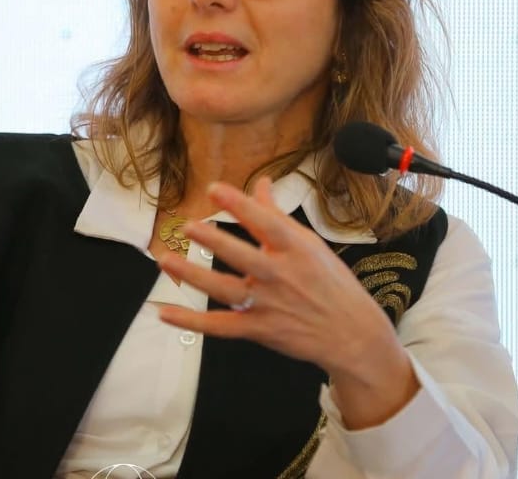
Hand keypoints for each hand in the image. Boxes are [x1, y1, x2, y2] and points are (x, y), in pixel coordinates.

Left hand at [156, 177, 418, 426]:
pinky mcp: (259, 329)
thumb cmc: (330, 283)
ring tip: (167, 260)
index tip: (215, 189)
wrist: (352, 333)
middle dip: (214, 241)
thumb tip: (260, 183)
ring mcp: (269, 304)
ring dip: (193, 275)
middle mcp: (281, 275)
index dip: (240, 205)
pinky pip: (219, 326)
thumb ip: (277, 215)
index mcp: (296, 249)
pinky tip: (165, 311)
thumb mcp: (309, 244)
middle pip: (243, 256)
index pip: (266, 222)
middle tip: (188, 226)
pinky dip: (191, 321)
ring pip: (225, 290)